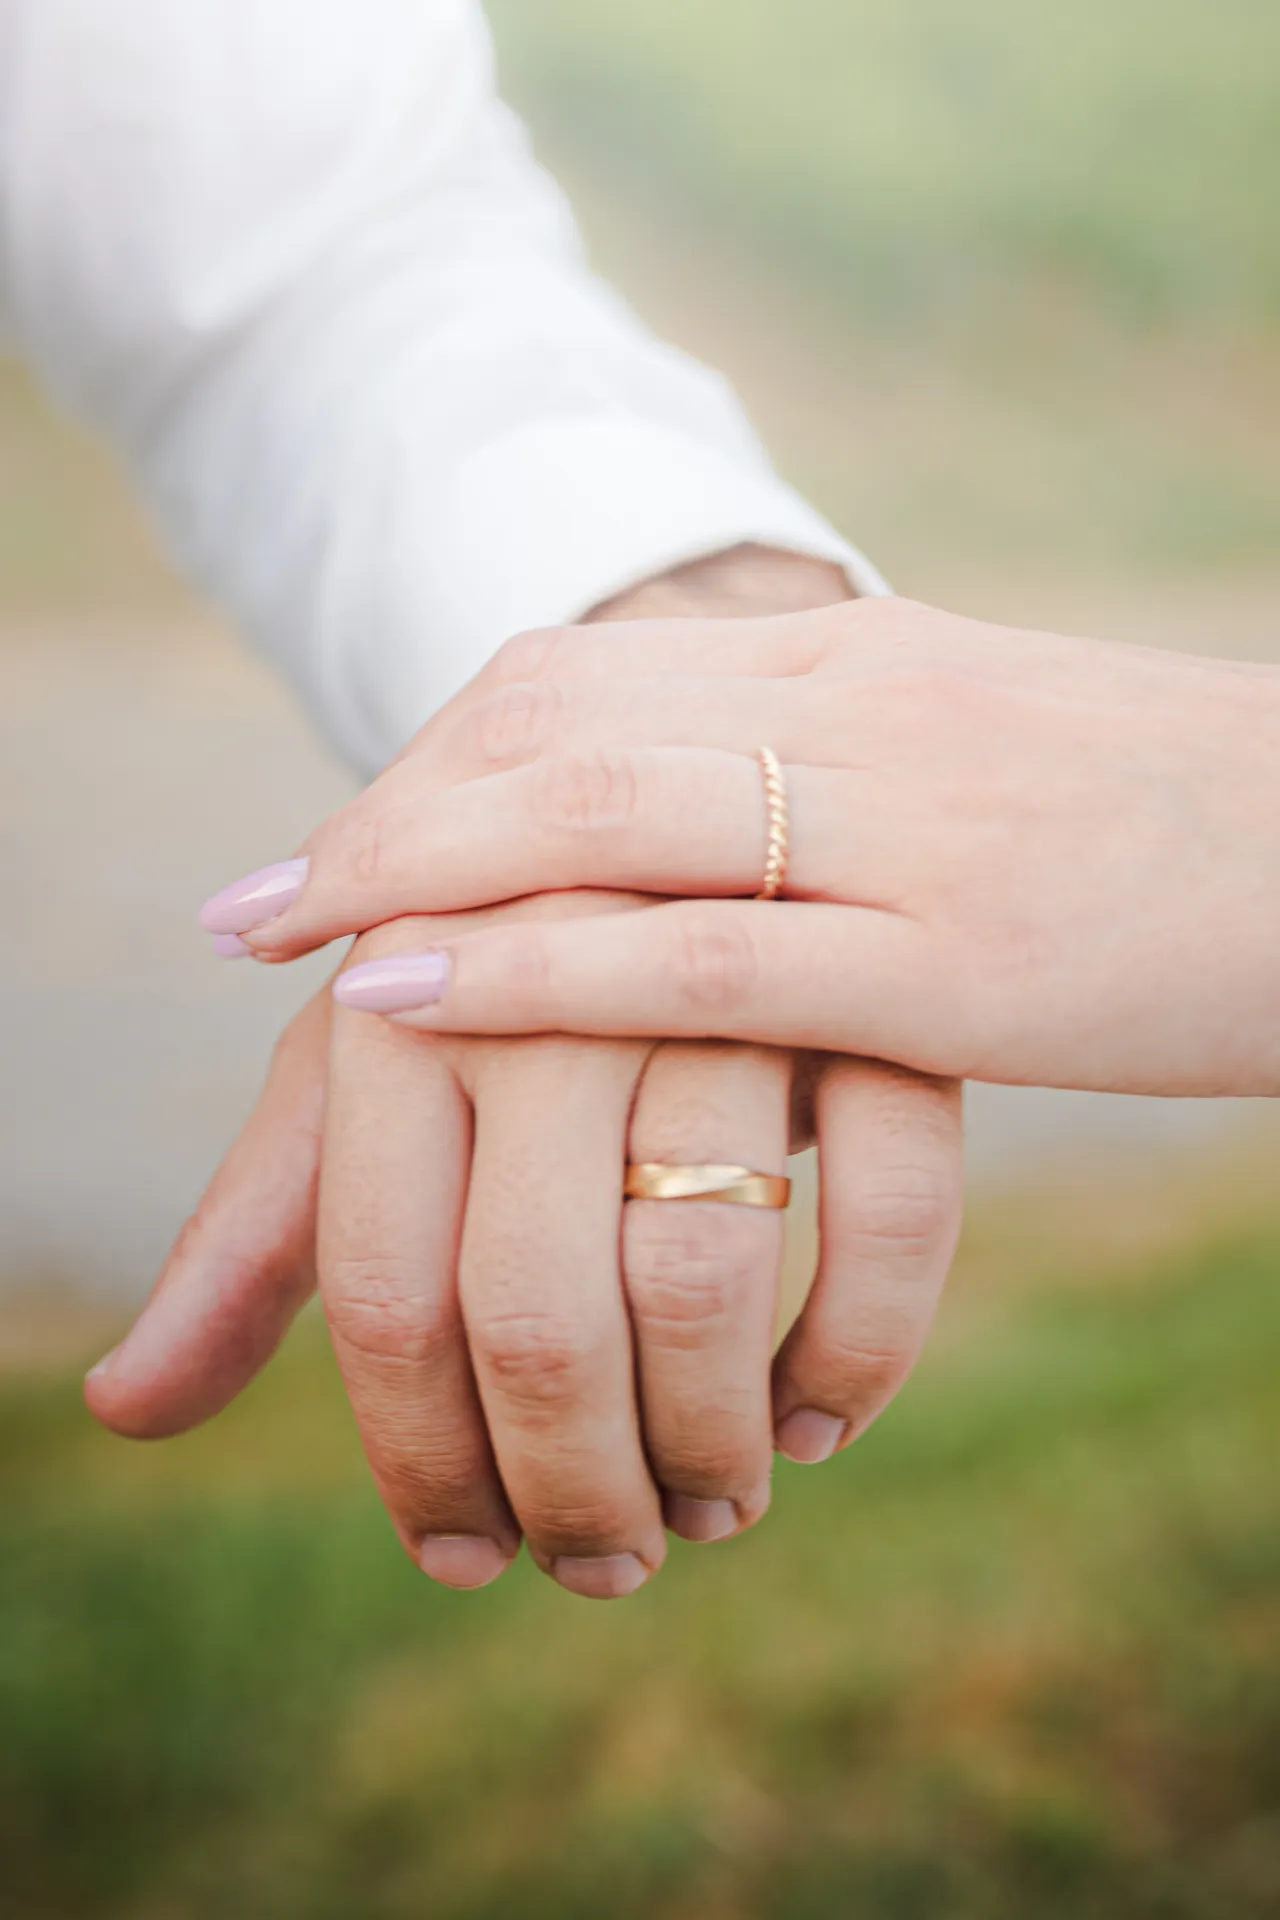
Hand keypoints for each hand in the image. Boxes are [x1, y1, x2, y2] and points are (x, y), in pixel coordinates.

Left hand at [94, 558, 963, 1596]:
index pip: (382, 1294)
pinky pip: (889, 1219)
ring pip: (705, 1275)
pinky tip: (819, 1423)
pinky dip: (857, 1351)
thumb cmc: (494, 977)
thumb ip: (258, 1235)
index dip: (416, 1462)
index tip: (461, 1558)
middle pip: (533, 1310)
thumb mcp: (366, 1079)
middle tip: (601, 1564)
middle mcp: (547, 969)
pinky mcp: (886, 988)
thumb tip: (122, 1411)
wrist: (690, 781)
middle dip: (566, 1488)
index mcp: (396, 995)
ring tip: (707, 1505)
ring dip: (706, 1444)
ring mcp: (726, 965)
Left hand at [229, 597, 1279, 1096]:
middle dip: (385, 816)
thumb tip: (690, 834)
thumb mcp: (970, 758)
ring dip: (415, 875)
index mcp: (854, 661)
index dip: (434, 759)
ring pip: (599, 820)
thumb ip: (827, 770)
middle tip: (259, 907)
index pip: (583, 679)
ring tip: (288, 944)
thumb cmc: (1156, 823)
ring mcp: (902, 833)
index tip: (342, 840)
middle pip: (554, 728)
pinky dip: (539, 972)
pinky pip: (703, 960)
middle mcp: (857, 714)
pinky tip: (413, 993)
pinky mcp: (952, 966)